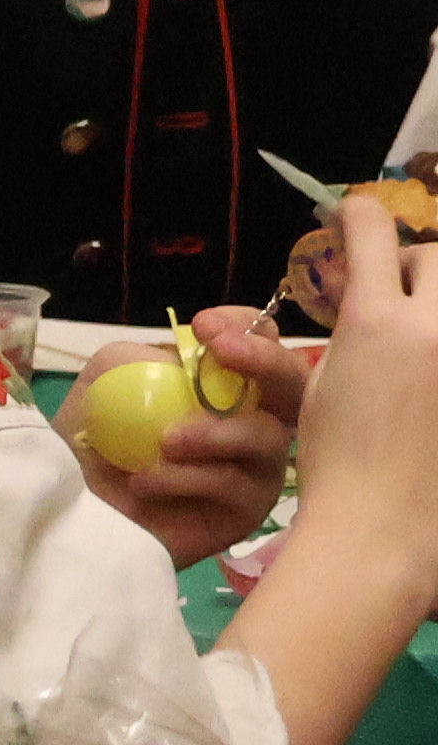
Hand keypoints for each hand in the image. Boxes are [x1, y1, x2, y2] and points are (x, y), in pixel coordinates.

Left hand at [74, 307, 316, 565]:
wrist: (73, 504)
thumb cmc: (95, 437)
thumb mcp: (106, 380)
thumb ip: (145, 356)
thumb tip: (190, 355)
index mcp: (220, 380)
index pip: (259, 341)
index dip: (246, 327)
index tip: (206, 326)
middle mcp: (250, 416)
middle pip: (290, 383)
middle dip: (266, 361)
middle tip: (222, 352)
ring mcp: (255, 464)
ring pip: (267, 437)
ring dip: (214, 432)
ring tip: (164, 442)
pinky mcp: (247, 508)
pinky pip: (237, 485)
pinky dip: (188, 477)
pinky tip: (145, 481)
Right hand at [291, 203, 437, 568]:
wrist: (385, 528)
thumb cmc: (336, 464)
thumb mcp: (319, 386)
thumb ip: (346, 332)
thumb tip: (354, 295)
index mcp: (375, 324)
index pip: (371, 235)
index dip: (357, 217)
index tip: (352, 216)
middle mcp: (431, 329)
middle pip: (434, 258)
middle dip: (412, 266)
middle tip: (396, 294)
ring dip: (433, 304)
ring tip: (419, 336)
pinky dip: (434, 348)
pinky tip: (424, 380)